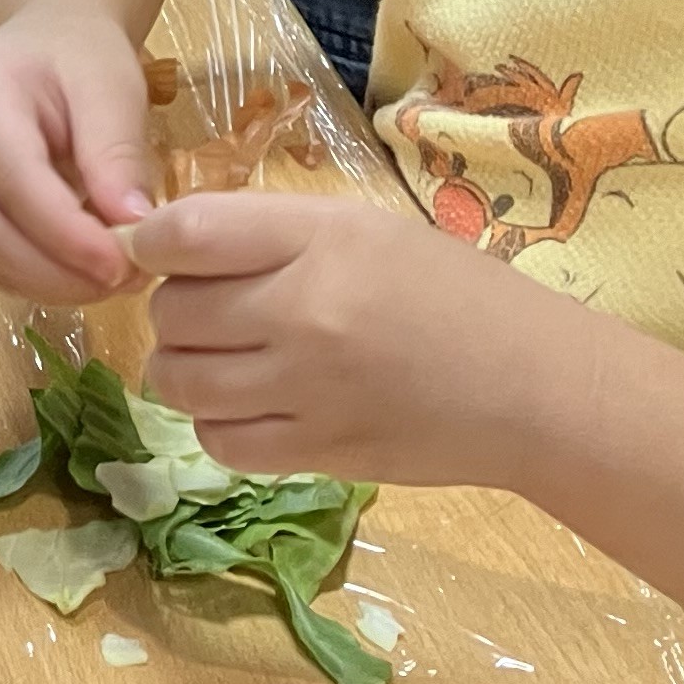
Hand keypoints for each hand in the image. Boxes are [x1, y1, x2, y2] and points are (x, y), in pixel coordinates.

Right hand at [0, 0, 162, 300]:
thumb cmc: (79, 56)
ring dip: (51, 283)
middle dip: (58, 273)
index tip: (127, 267)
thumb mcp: (111, 85)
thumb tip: (132, 226)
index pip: (14, 180)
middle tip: (129, 282)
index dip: (68, 235)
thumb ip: (117, 152)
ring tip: (116, 279)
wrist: (45, 44)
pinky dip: (38, 278)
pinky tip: (85, 271)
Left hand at [121, 190, 582, 488]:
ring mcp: (307, 391)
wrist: (534, 388)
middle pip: (171, 311)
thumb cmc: (451, 294)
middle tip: (211, 309)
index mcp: (319, 241)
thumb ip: (268, 230)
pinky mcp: (317, 454)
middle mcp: (304, 314)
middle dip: (174, 308)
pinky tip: (247, 407)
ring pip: (178, 381)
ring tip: (220, 358)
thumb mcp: (362, 228)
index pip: (183, 233)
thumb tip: (167, 240)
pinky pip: (218, 442)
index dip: (150, 242)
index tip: (157, 251)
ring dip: (183, 368)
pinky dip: (216, 425)